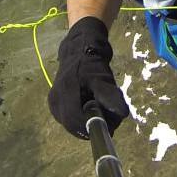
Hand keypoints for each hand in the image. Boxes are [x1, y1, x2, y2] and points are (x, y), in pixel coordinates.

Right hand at [47, 17, 129, 137]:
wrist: (78, 49)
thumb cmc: (91, 63)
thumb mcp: (103, 78)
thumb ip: (110, 96)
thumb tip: (123, 113)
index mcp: (64, 94)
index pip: (76, 122)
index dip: (93, 127)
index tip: (109, 126)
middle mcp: (55, 101)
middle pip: (73, 125)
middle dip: (92, 126)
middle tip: (110, 120)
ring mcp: (53, 103)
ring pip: (71, 123)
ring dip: (87, 122)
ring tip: (102, 111)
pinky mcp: (55, 104)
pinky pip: (69, 118)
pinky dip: (82, 117)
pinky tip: (91, 108)